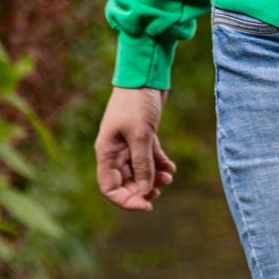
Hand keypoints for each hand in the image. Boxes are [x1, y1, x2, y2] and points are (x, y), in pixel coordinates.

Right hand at [95, 86, 176, 211]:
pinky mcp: (143, 135)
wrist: (146, 74)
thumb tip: (144, 192)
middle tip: (161, 189)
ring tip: (169, 177)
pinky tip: (172, 168)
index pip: (109, 187)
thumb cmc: (137, 102)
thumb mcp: (141, 135)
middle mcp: (115, 150)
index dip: (126, 200)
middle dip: (143, 189)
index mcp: (107, 152)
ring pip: (140, 171)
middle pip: (126, 182)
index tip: (146, 204)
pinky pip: (150, 158)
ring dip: (154, 177)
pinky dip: (160, 164)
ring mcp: (129, 143)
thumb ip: (142, 165)